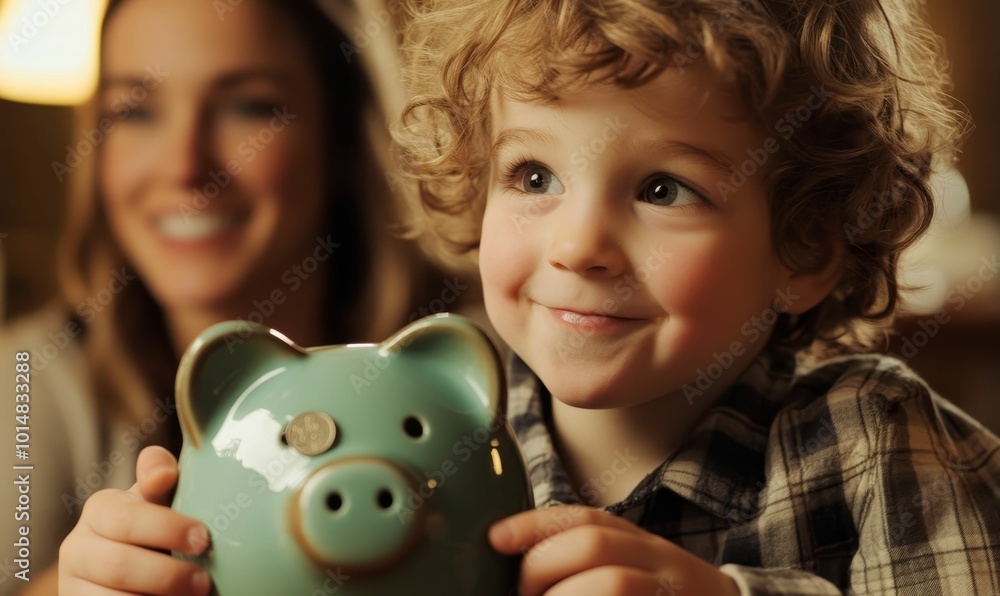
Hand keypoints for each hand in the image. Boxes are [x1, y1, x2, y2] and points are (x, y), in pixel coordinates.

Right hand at [59, 445, 212, 594]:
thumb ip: (159, 480)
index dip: (167, 529)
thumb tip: (163, 470)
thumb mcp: (156, 502)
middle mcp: (78, 546)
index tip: (203, 539)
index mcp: (100, 510)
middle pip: (119, 564)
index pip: (127, 519)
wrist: (130, 570)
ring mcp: (73, 582)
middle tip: (203, 581)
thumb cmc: (151, 530)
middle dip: (168, 575)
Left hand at [489, 506, 739, 595]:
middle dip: (543, 567)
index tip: (496, 537)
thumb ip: (588, 558)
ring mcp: (670, 593)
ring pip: (614, 582)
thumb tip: (517, 559)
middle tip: (523, 592)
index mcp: (644, 546)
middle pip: (595, 546)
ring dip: (565, 594)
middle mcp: (661, 565)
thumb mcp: (635, 568)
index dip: (536, 524)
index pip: (588, 520)